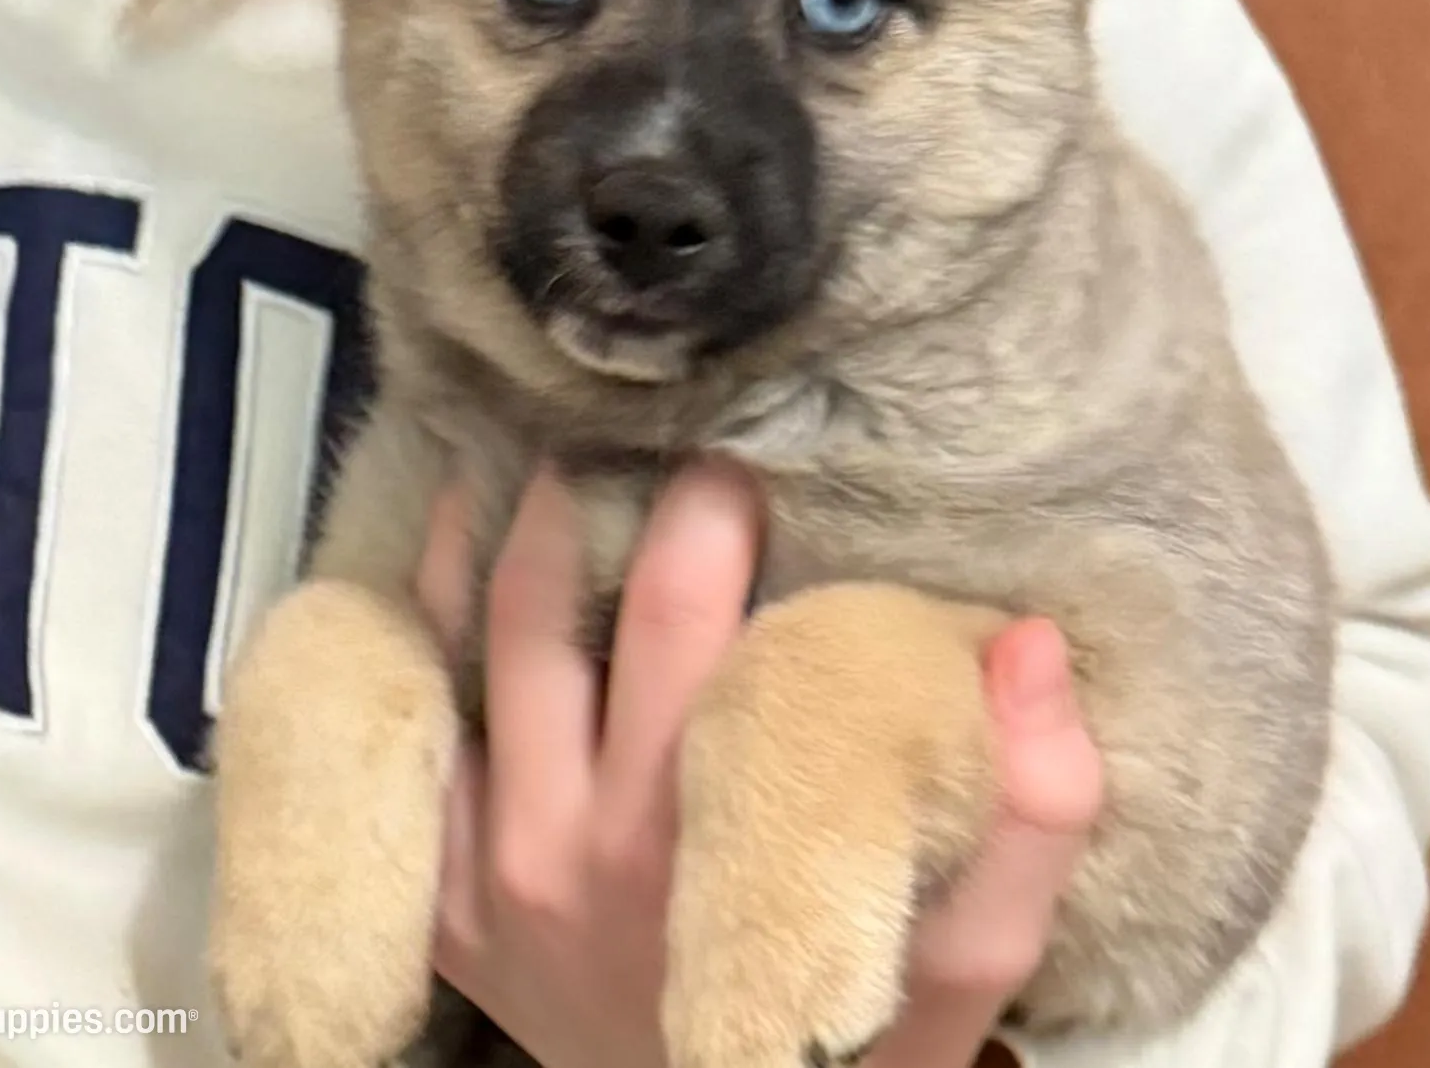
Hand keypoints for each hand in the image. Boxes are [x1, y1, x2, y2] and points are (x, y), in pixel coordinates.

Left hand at [414, 464, 1102, 1067]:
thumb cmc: (850, 1035)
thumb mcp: (966, 961)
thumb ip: (1028, 814)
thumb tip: (1030, 643)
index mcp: (699, 830)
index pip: (693, 617)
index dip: (715, 507)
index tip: (745, 439)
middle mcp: (574, 836)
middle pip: (566, 606)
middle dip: (616, 494)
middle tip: (653, 423)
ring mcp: (489, 866)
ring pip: (471, 640)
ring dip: (499, 524)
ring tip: (538, 435)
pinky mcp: (440, 892)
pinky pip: (399, 724)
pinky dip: (417, 615)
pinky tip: (455, 532)